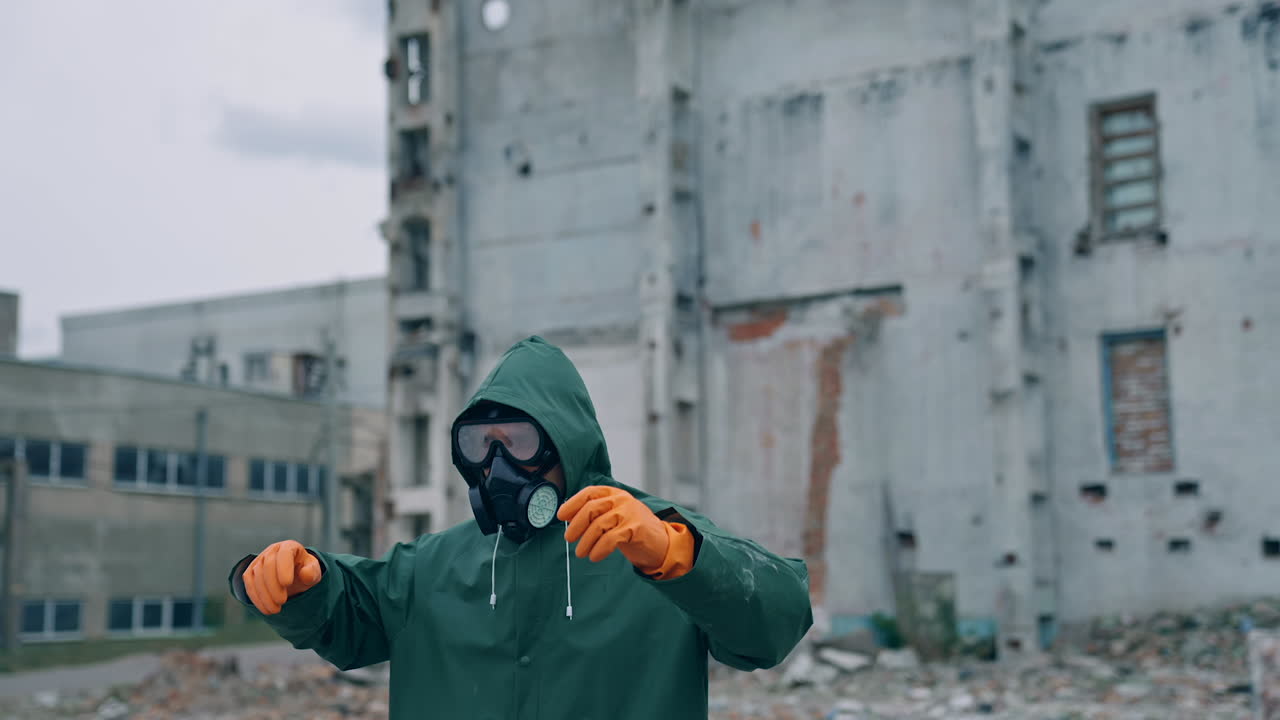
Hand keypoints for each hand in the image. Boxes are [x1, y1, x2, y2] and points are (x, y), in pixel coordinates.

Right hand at [242, 540, 321, 614]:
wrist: (294, 575)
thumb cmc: (305, 571)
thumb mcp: (313, 571)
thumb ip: (312, 572)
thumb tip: (306, 575)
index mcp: (289, 547)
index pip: (284, 553)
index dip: (284, 567)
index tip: (287, 583)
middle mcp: (272, 550)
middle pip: (268, 565)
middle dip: (273, 585)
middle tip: (282, 602)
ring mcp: (259, 560)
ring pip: (257, 575)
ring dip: (264, 595)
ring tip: (275, 610)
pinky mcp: (251, 572)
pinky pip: (249, 583)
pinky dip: (256, 598)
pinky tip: (265, 609)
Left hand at [558, 486, 693, 578]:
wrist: (660, 542)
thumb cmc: (632, 529)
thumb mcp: (614, 516)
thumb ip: (595, 514)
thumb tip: (568, 517)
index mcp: (614, 494)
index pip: (589, 493)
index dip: (572, 504)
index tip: (561, 516)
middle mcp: (621, 500)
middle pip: (591, 508)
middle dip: (576, 525)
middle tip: (569, 539)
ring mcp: (629, 513)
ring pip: (599, 525)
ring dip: (586, 541)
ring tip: (581, 553)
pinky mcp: (635, 528)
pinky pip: (610, 539)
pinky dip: (599, 549)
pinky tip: (595, 557)